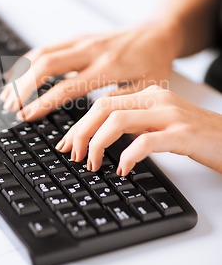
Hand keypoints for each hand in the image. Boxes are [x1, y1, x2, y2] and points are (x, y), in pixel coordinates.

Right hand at [1, 22, 180, 120]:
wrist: (157, 33)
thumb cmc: (153, 64)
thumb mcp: (146, 90)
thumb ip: (118, 105)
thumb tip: (93, 128)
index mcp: (108, 67)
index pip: (66, 87)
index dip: (42, 103)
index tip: (25, 115)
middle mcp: (90, 50)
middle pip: (46, 65)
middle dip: (23, 86)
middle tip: (10, 106)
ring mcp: (82, 41)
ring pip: (42, 53)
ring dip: (22, 73)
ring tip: (7, 94)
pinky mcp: (78, 38)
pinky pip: (47, 47)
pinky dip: (28, 61)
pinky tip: (18, 75)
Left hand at [55, 85, 221, 174]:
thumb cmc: (198, 136)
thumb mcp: (161, 123)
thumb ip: (135, 123)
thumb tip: (102, 137)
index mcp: (149, 95)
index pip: (103, 103)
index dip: (80, 123)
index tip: (67, 143)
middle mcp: (157, 99)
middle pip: (103, 108)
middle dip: (80, 132)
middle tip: (71, 154)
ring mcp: (170, 115)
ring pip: (118, 120)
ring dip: (97, 144)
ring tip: (91, 163)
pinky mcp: (183, 134)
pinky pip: (146, 141)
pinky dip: (127, 156)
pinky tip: (122, 169)